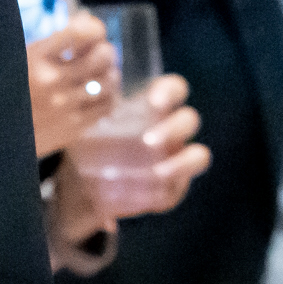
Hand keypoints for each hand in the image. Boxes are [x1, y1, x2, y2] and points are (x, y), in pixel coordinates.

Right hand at [26, 12, 120, 160]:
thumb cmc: (8, 91)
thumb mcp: (21, 59)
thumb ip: (54, 42)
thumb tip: (87, 20)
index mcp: (35, 59)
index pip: (80, 32)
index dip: (93, 28)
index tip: (91, 32)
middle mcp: (52, 81)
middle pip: (102, 56)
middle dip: (105, 50)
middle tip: (100, 53)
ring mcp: (65, 106)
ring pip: (109, 81)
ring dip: (110, 72)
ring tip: (102, 73)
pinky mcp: (73, 127)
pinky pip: (107, 105)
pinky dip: (109, 95)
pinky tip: (99, 93)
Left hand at [86, 74, 205, 222]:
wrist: (84, 179)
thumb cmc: (91, 139)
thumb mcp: (89, 123)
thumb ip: (95, 113)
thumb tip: (98, 96)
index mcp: (155, 105)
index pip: (174, 88)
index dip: (170, 92)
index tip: (155, 101)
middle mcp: (171, 129)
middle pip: (189, 120)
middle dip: (173, 129)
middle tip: (149, 141)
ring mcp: (176, 160)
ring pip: (197, 156)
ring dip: (180, 164)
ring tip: (157, 173)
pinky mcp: (171, 189)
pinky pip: (173, 190)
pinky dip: (157, 193)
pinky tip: (134, 195)